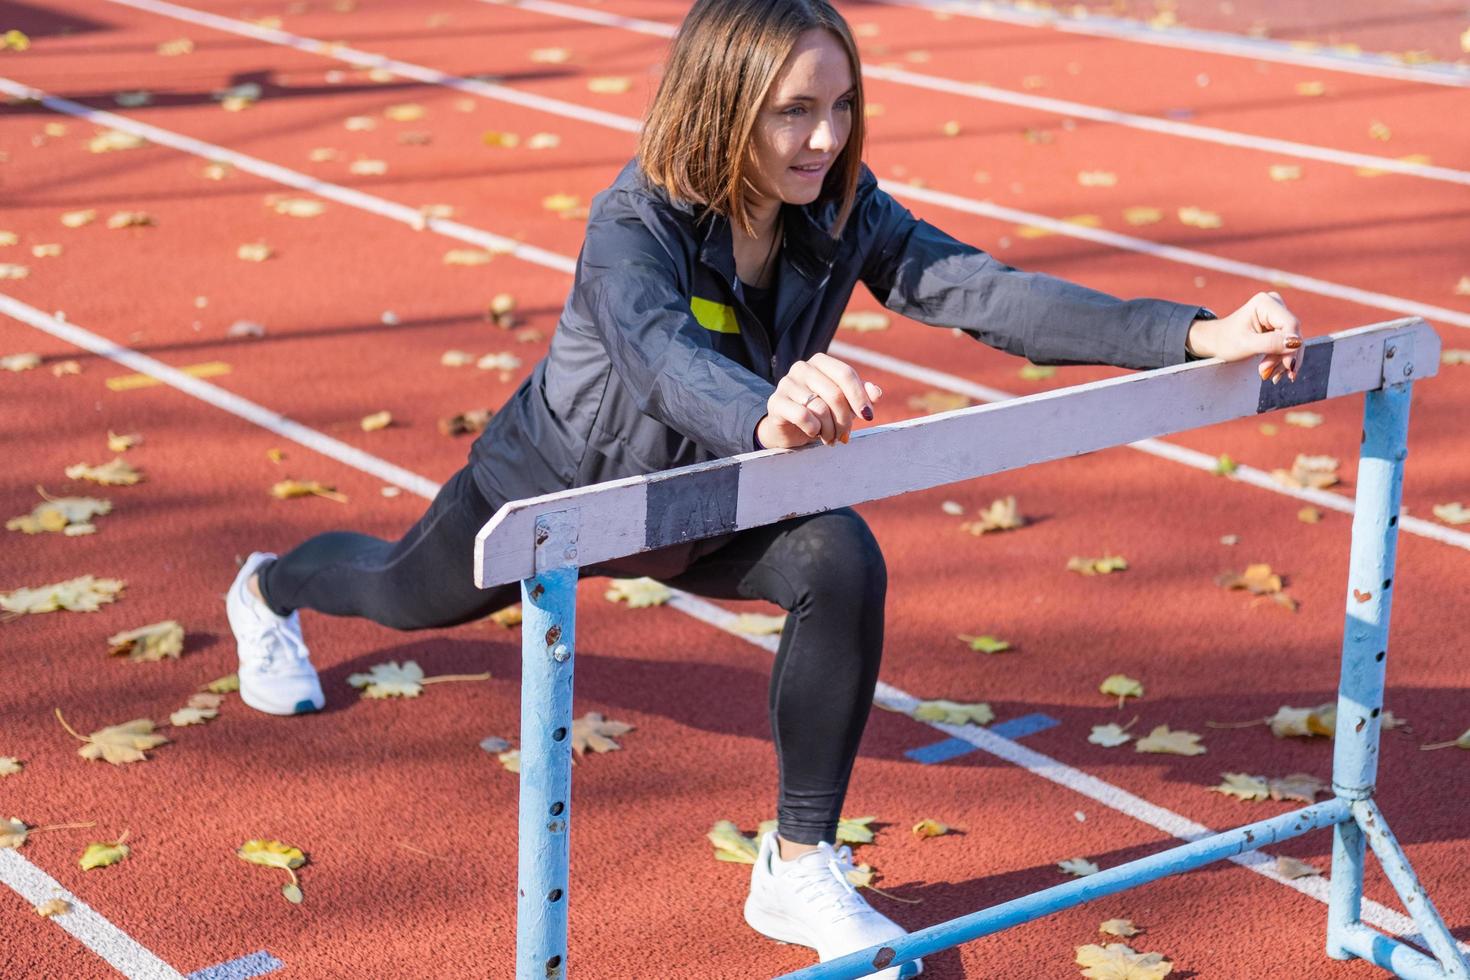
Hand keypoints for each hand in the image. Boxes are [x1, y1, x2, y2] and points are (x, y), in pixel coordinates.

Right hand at [756, 353, 883, 448]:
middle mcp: (802, 368)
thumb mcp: (845, 405)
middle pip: (835, 393)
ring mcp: (786, 383)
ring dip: (830, 429)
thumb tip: (875, 393)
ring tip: (829, 438)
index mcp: (820, 362)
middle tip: (844, 435)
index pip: (845, 373)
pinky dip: (813, 429)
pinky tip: (813, 433)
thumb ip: (862, 396)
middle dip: (845, 420)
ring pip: (820, 407)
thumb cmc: (820, 414)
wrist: (789, 431)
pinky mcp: (776, 402)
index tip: (868, 416)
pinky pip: (803, 415)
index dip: (860, 396)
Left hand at [1188, 291, 1302, 383]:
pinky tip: (1276, 372)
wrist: (1217, 341)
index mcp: (1265, 303)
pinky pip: (1289, 344)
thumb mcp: (1246, 344)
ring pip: (1294, 342)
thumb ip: (1271, 343)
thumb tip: (1297, 342)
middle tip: (1268, 375)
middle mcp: (1275, 304)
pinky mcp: (1279, 325)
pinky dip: (1283, 360)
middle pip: (1293, 334)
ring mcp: (1279, 314)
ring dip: (1284, 362)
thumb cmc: (1226, 340)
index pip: (1290, 324)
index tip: (1287, 366)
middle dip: (1284, 357)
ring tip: (1270, 376)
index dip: (1291, 346)